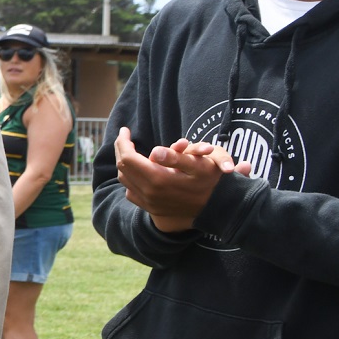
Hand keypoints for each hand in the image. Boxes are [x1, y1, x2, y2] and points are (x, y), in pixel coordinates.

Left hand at [113, 129, 241, 232]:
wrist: (218, 208)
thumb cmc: (211, 181)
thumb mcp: (200, 165)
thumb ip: (177, 157)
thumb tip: (155, 151)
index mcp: (158, 178)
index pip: (128, 158)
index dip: (123, 142)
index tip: (125, 130)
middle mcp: (149, 192)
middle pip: (123, 168)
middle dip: (120, 149)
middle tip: (124, 137)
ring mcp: (149, 202)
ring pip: (124, 179)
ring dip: (124, 163)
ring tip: (128, 150)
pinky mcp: (151, 208)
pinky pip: (131, 191)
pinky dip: (130, 178)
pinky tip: (137, 169)